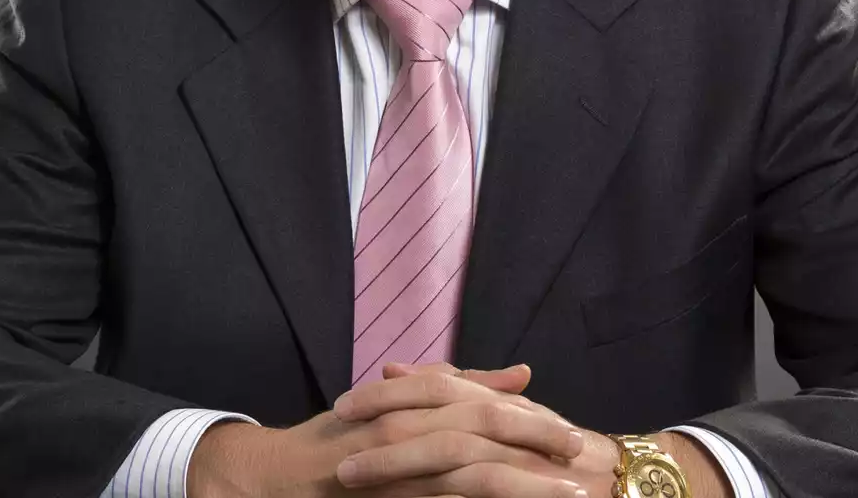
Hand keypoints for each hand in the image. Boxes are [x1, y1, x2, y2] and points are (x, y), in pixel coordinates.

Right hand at [187, 364, 585, 497]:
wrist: (275, 474)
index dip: (532, 420)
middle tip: (582, 460)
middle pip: (485, 432)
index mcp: (415, 404)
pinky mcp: (388, 494)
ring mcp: (396, 466)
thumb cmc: (339, 438)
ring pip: (471, 472)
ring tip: (567, 495)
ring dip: (523, 484)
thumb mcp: (399, 404)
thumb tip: (521, 373)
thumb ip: (458, 387)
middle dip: (536, 446)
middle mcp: (408, 428)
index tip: (572, 436)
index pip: (484, 408)